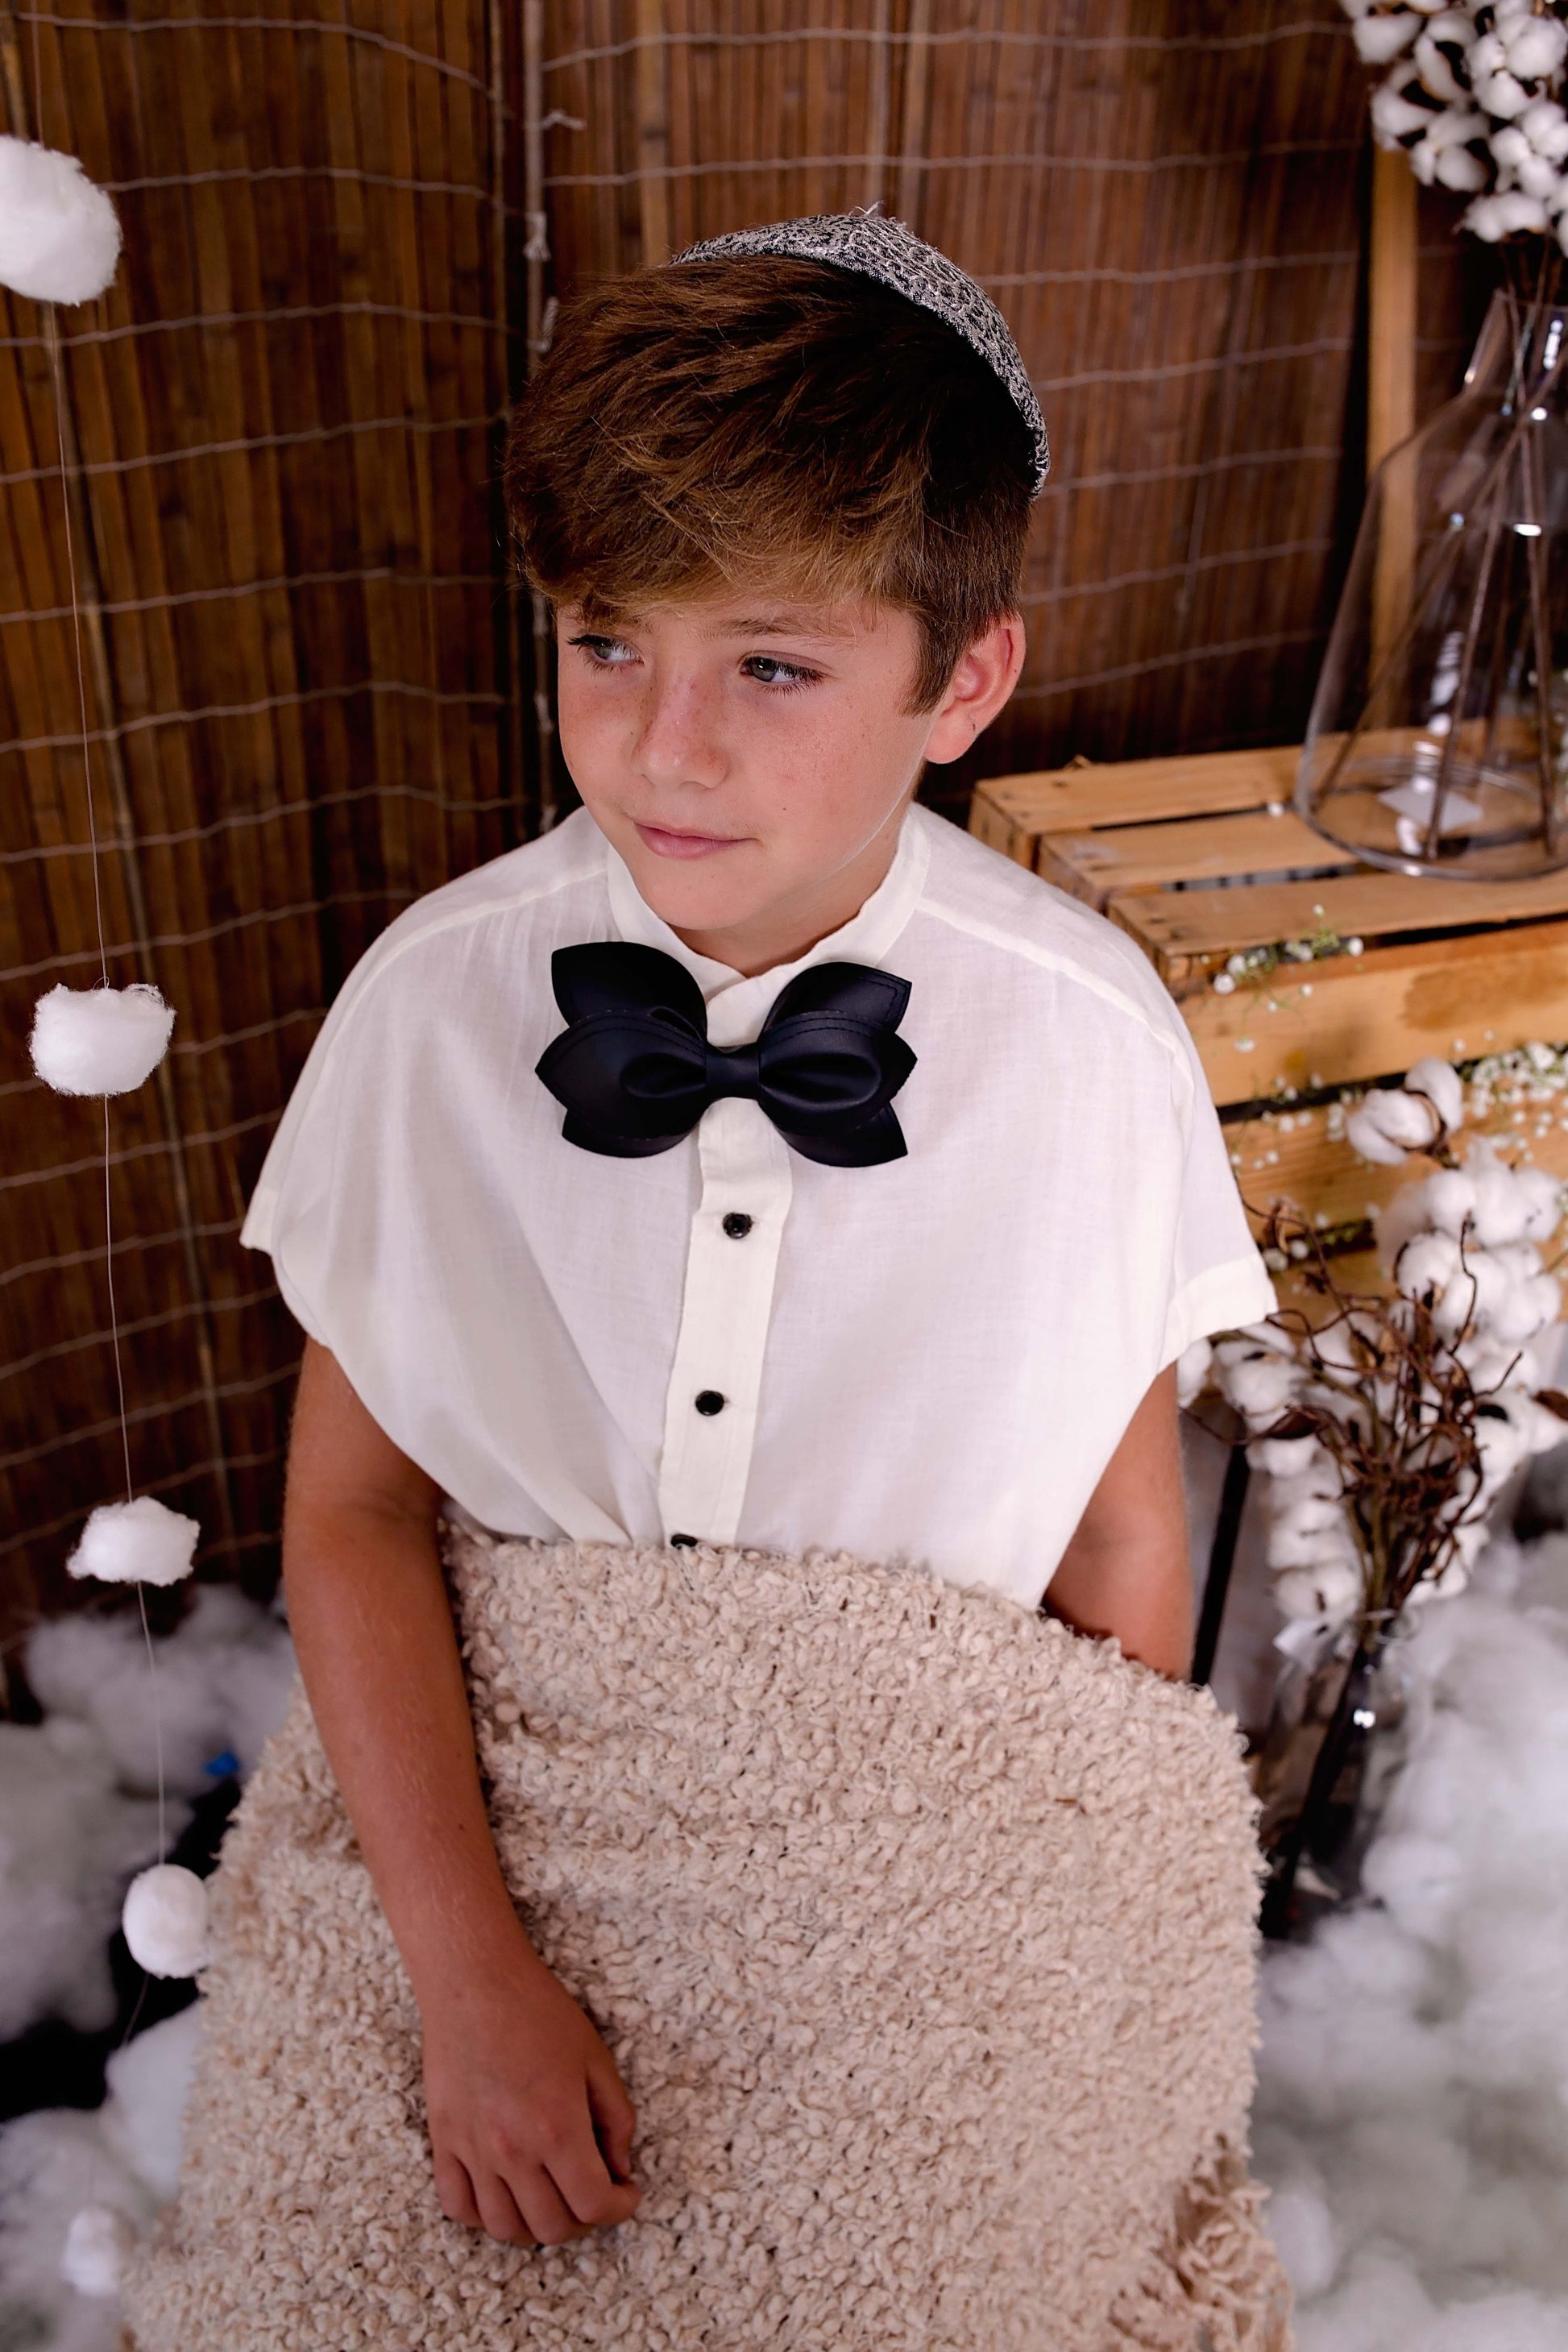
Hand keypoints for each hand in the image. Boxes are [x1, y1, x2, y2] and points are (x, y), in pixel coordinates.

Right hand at [420, 1934, 640, 2245]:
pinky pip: (457, 2206)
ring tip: (552, 2198)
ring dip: (535, 2226)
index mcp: (558, 2128)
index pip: (593, 2205)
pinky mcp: (443, 2141)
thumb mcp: (596, 2059)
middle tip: (592, 2193)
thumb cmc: (540, 2012)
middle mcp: (513, 2150)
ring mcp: (472, 2150)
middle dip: (583, 2220)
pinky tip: (505, 2196)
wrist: (475, 1982)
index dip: (620, 2208)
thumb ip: (617, 2121)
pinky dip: (484, 2216)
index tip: (627, 2193)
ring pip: (504, 2228)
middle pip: (551, 2227)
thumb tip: (620, 2169)